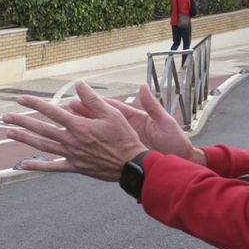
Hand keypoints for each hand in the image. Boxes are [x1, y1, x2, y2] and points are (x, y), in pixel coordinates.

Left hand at [1, 81, 147, 180]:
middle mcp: (70, 140)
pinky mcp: (74, 167)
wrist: (130, 164)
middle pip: (40, 129)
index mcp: (78, 125)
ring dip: (24, 139)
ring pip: (42, 146)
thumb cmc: (124, 137)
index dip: (34, 104)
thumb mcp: (112, 113)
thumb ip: (92, 99)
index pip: (51, 111)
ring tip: (9, 133)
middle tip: (5, 116)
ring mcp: (71, 154)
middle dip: (21, 121)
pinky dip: (37, 166)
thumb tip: (78, 83)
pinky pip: (52, 167)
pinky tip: (23, 165)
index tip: (20, 99)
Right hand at [66, 85, 202, 164]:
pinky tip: (79, 149)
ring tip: (68, 127)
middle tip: (67, 109)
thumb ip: (153, 105)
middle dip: (85, 114)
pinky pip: (108, 150)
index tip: (81, 98)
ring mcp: (126, 141)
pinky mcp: (126, 153)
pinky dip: (94, 149)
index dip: (97, 102)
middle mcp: (129, 128)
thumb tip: (143, 87)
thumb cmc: (176, 142)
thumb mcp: (165, 122)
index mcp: (137, 118)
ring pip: (101, 135)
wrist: (181, 162)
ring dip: (86, 131)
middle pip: (103, 120)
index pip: (113, 107)